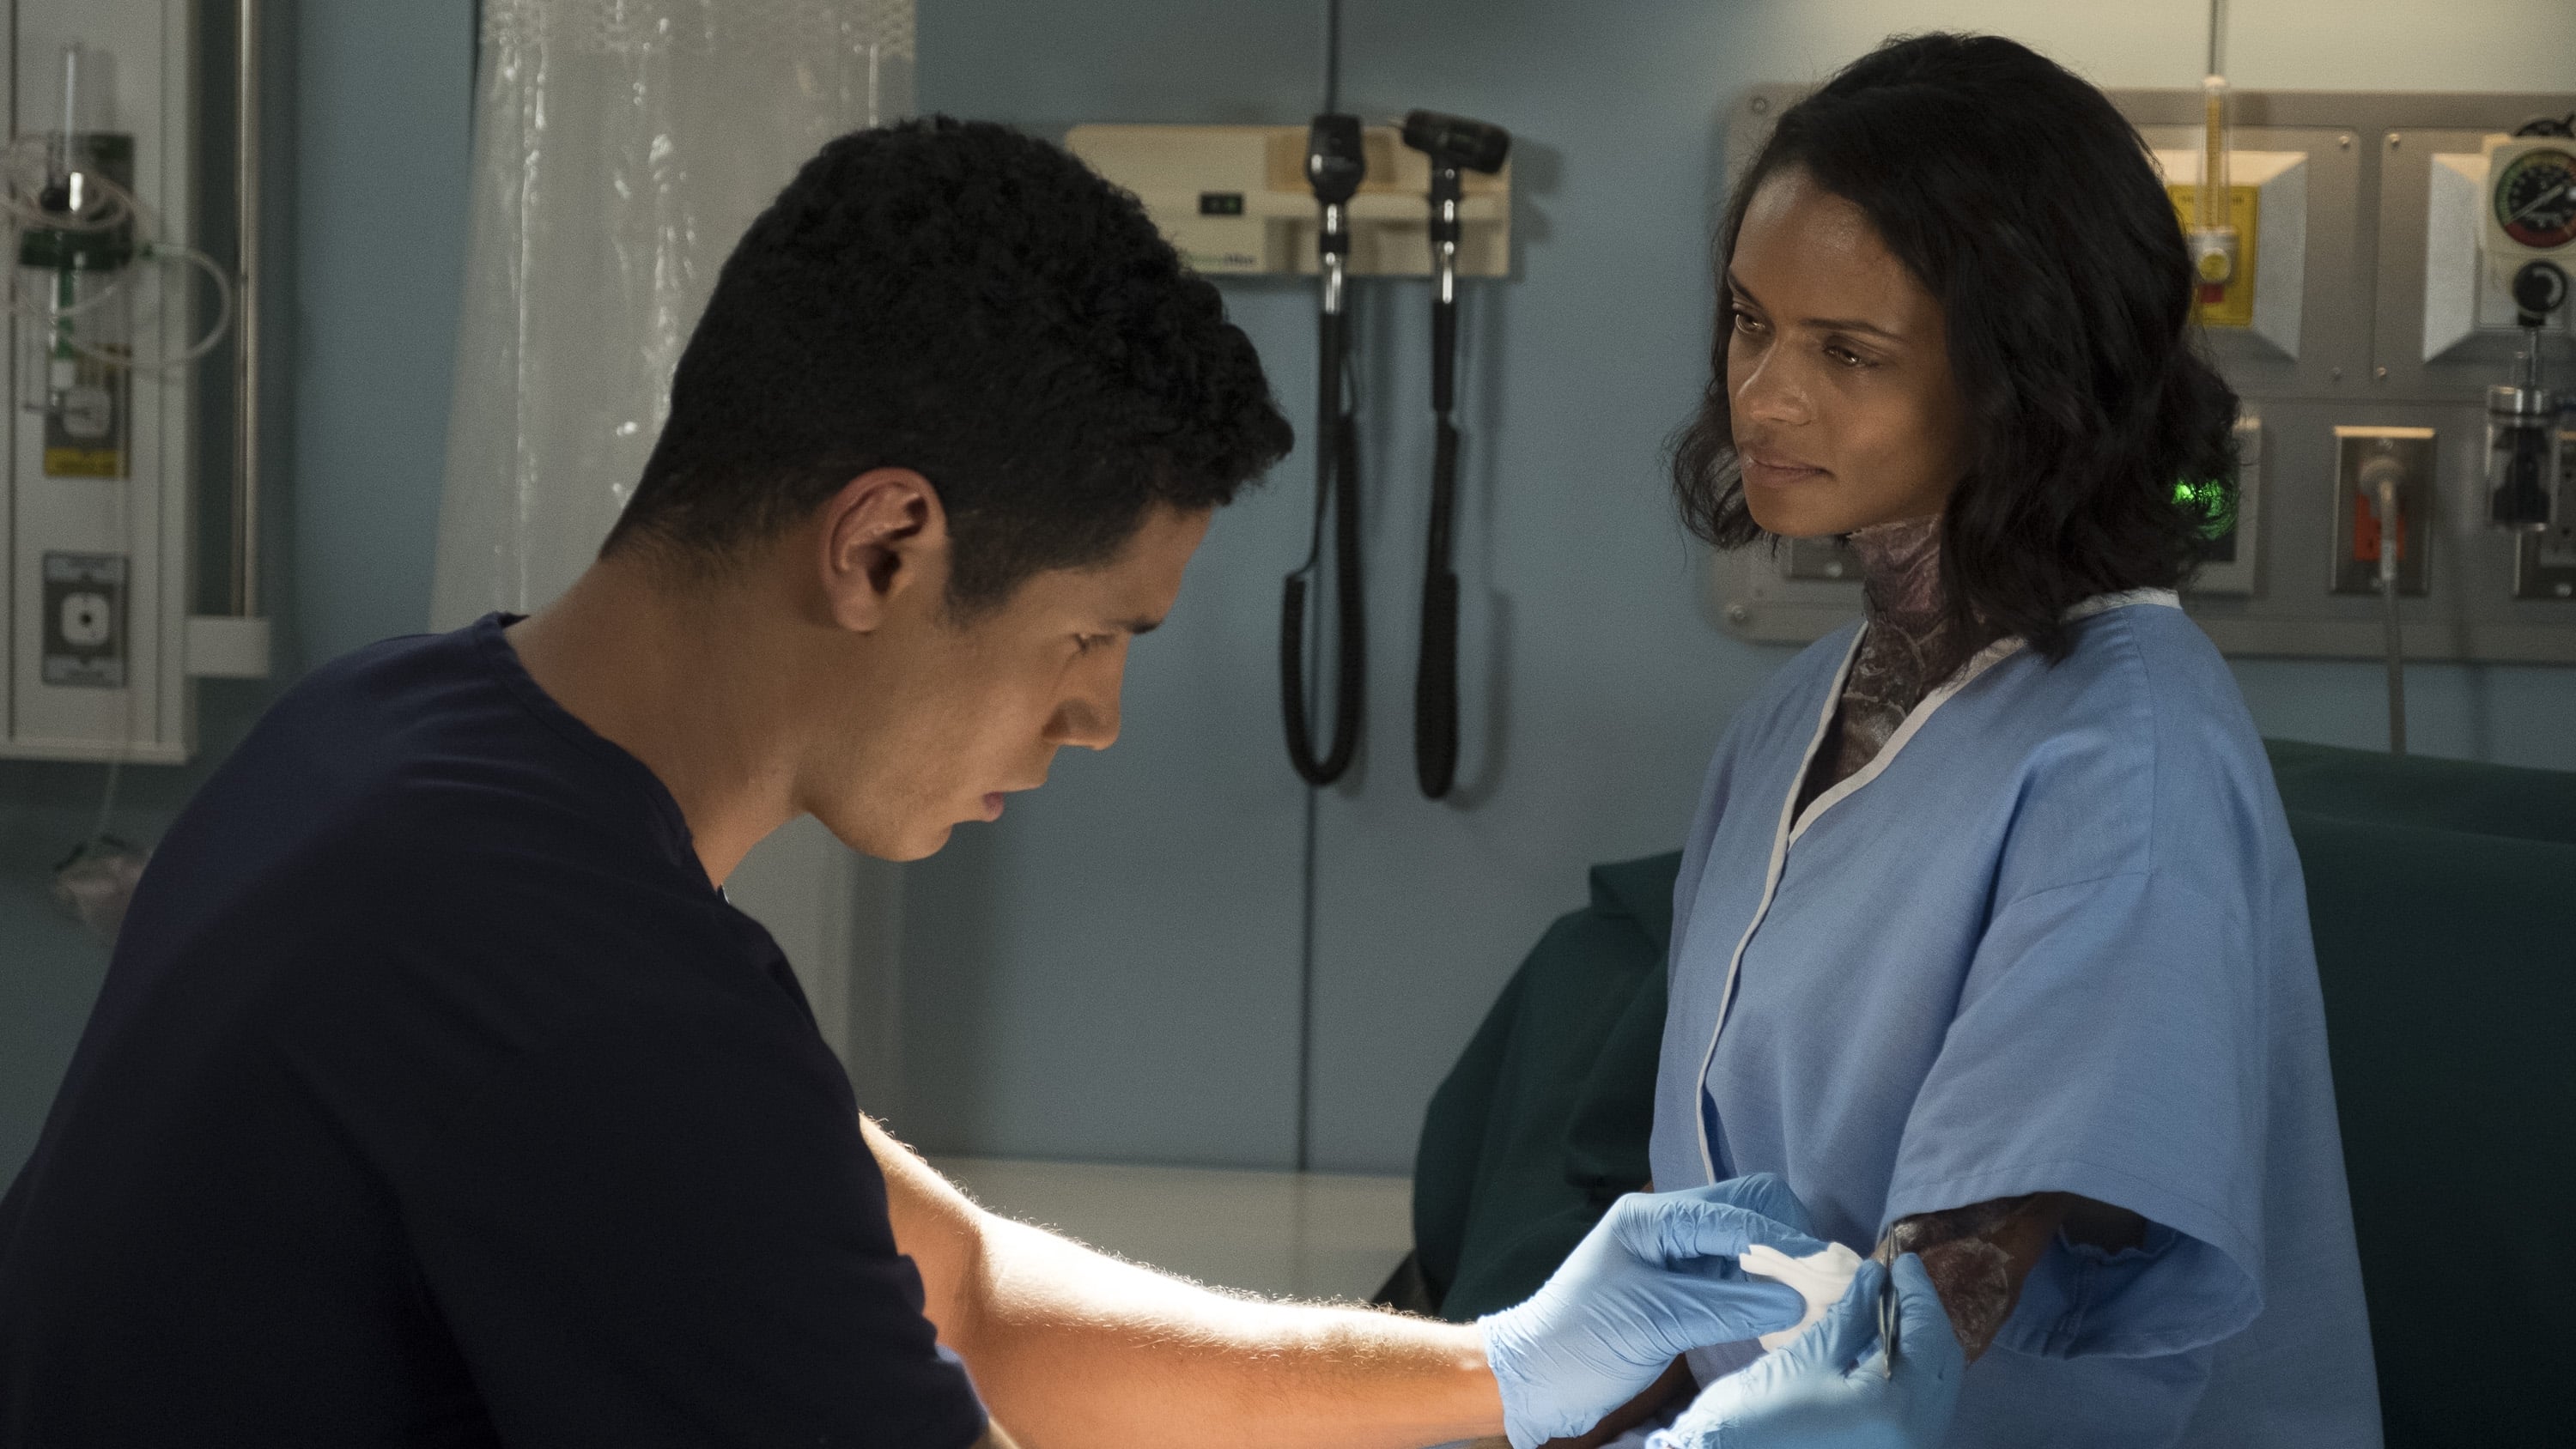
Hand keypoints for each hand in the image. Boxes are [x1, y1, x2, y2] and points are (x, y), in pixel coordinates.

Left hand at [1480, 1179, 1826, 1448]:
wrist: (1534, 1377)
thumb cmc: (1582, 1342)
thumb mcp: (1657, 1321)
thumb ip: (1729, 1306)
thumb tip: (1797, 1299)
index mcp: (1653, 1218)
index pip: (1737, 1213)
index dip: (1785, 1242)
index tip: (1828, 1272)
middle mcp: (1667, 1225)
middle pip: (1749, 1209)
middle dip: (1789, 1239)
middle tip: (1820, 1283)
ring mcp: (1675, 1254)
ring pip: (1747, 1239)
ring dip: (1780, 1263)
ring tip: (1811, 1298)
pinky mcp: (1682, 1286)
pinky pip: (1736, 1273)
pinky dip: (1763, 1286)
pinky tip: (1782, 1312)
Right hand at [1646, 1253, 1964, 1448]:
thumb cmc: (1761, 1412)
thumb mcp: (1810, 1355)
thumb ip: (1853, 1314)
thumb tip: (1877, 1277)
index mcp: (1897, 1411)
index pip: (1927, 1340)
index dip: (1918, 1295)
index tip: (1903, 1261)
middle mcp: (1915, 1437)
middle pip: (1941, 1365)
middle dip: (1924, 1317)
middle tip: (1900, 1280)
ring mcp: (1904, 1448)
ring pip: (1934, 1386)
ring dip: (1919, 1344)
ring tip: (1893, 1306)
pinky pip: (1916, 1405)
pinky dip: (1907, 1371)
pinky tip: (1886, 1345)